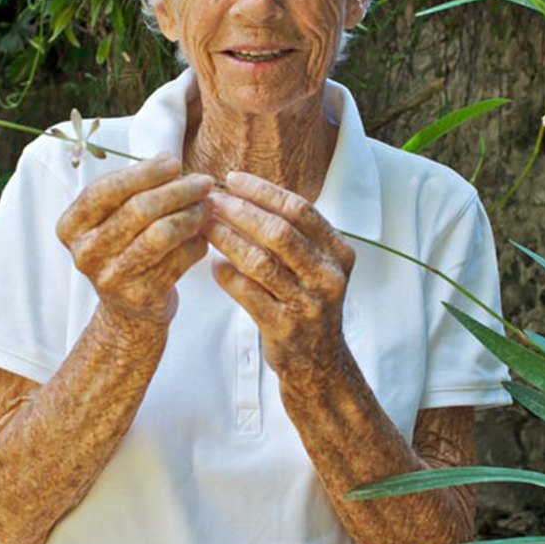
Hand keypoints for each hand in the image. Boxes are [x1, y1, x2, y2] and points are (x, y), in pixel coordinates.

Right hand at [56, 154, 212, 325]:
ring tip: (207, 206)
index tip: (173, 162)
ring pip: (162, 234)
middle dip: (177, 191)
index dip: (143, 172)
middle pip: (138, 209)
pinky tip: (203, 235)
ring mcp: (111, 277)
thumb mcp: (115, 218)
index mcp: (71, 227)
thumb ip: (134, 188)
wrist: (127, 310)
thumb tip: (166, 159)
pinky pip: (178, 259)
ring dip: (191, 215)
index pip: (105, 190)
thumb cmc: (124, 250)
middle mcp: (86, 253)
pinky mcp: (141, 295)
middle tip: (202, 183)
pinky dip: (197, 243)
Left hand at [204, 171, 355, 377]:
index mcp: (338, 253)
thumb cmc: (308, 304)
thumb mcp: (315, 266)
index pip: (300, 210)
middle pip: (279, 233)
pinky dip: (228, 277)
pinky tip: (213, 265)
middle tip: (211, 201)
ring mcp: (309, 305)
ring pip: (261, 262)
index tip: (232, 179)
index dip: (264, 191)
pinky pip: (249, 294)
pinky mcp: (286, 329)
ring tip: (205, 228)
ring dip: (228, 240)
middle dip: (240, 212)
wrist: (319, 364)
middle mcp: (329, 277)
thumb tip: (245, 192)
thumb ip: (293, 234)